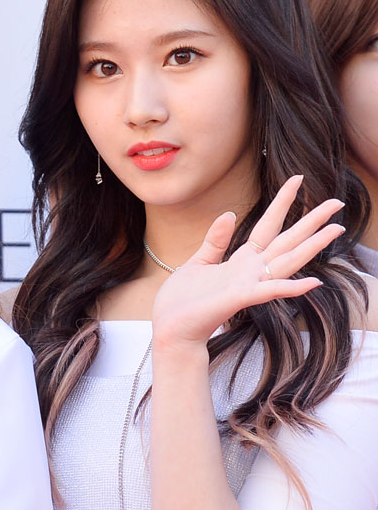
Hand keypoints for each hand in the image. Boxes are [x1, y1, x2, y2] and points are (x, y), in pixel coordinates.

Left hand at [152, 176, 344, 345]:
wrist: (172, 330)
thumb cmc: (182, 301)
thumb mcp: (198, 262)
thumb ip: (216, 241)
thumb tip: (230, 214)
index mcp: (241, 262)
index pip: (269, 226)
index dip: (283, 203)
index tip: (297, 179)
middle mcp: (250, 272)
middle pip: (288, 241)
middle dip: (311, 222)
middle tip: (337, 202)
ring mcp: (248, 285)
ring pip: (287, 262)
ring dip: (311, 246)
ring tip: (336, 229)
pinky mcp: (239, 298)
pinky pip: (269, 291)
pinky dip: (291, 287)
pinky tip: (313, 282)